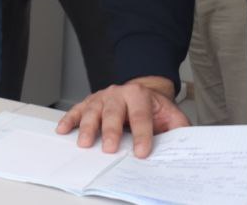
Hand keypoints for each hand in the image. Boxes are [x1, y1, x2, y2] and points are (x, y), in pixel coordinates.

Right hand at [56, 76, 188, 157]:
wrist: (143, 93)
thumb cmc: (155, 109)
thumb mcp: (172, 115)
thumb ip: (178, 129)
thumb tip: (183, 145)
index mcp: (140, 95)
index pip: (141, 116)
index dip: (142, 135)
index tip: (142, 152)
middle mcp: (119, 93)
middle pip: (113, 112)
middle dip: (110, 131)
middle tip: (109, 148)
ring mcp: (102, 97)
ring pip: (92, 110)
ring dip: (87, 127)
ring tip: (84, 143)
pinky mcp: (90, 102)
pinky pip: (77, 110)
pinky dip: (69, 119)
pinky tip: (63, 129)